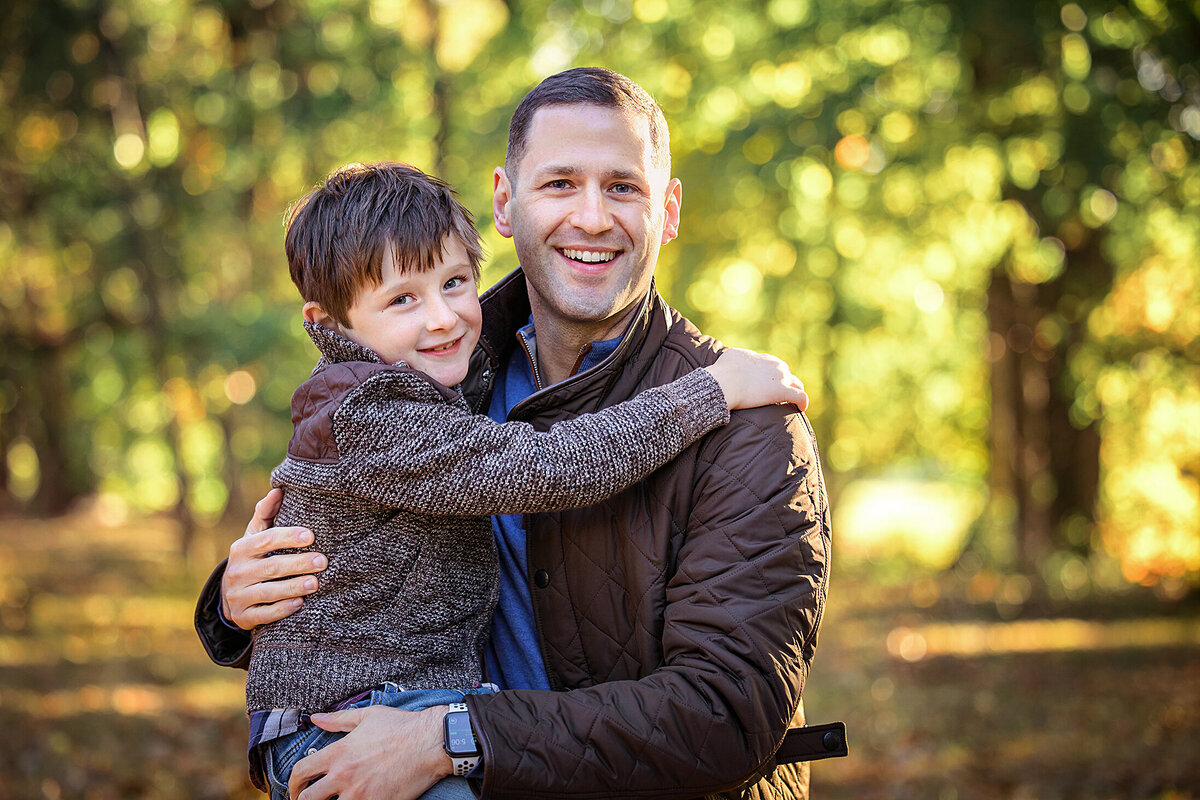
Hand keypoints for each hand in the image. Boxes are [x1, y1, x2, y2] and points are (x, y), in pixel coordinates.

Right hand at [220, 488, 326, 629]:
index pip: (266, 540)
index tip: (311, 536)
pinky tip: (300, 604)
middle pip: (271, 566)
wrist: (232, 596)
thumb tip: (278, 490)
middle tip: (323, 561)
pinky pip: (264, 614)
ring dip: (293, 587)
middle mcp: (237, 572)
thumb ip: (265, 515)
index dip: (288, 537)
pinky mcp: (243, 617)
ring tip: (316, 583)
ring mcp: (238, 596)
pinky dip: (282, 609)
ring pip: (268, 591)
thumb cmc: (254, 559)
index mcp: (241, 549)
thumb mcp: (254, 536)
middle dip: (299, 563)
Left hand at [289, 705, 451, 799]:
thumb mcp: (368, 716)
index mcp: (339, 753)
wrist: (431, 742)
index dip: (293, 784)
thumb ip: (338, 719)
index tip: (295, 789)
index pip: (300, 772)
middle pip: (307, 799)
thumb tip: (316, 718)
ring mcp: (359, 794)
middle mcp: (344, 775)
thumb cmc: (402, 727)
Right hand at [705, 348, 808, 411]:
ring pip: (797, 384)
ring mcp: (781, 378)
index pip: (775, 367)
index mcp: (765, 359)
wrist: (725, 382)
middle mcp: (777, 366)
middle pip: (787, 375)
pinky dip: (803, 402)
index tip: (767, 386)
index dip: (772, 377)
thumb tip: (737, 363)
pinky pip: (800, 397)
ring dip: (794, 392)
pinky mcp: (783, 391)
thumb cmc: (724, 370)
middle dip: (783, 384)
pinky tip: (801, 409)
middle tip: (776, 396)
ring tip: (791, 403)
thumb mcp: (731, 356)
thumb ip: (739, 358)